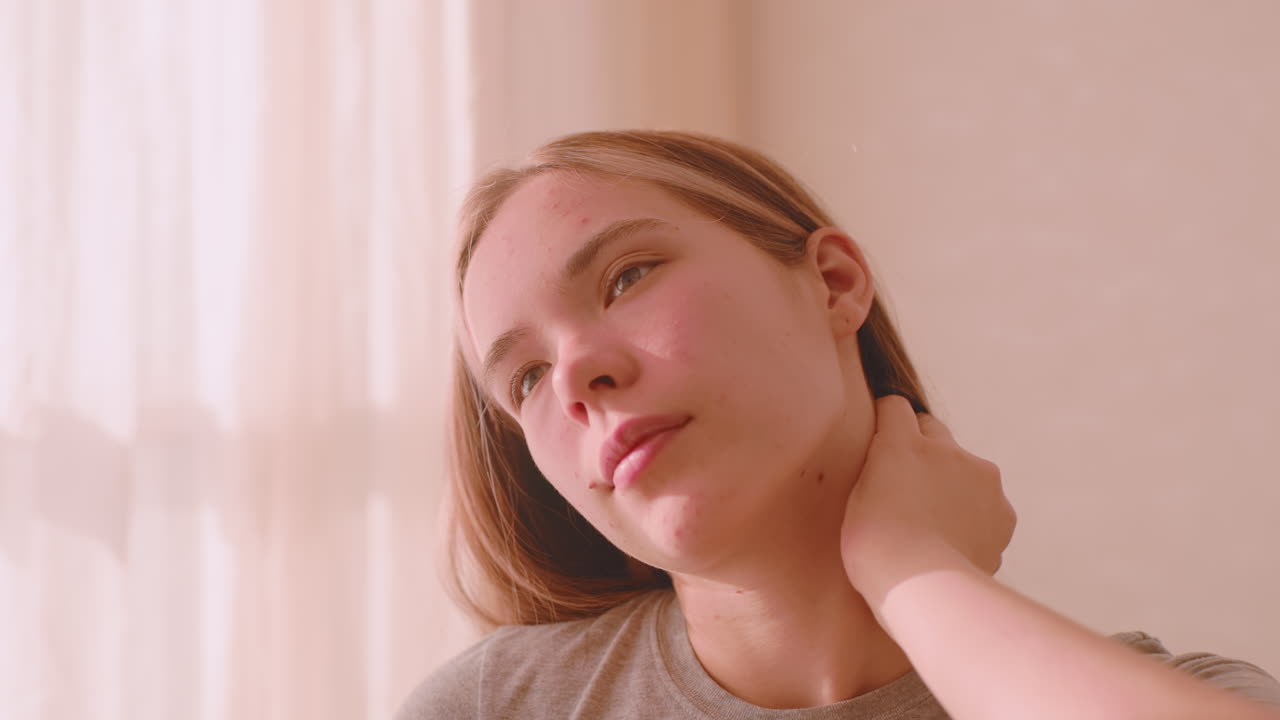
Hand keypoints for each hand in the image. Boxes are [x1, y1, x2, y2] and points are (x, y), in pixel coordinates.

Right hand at [840, 395, 1015, 608]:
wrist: (924, 589)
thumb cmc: (874, 550)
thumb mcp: (855, 501)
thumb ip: (876, 471)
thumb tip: (891, 467)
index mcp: (901, 444)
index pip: (895, 407)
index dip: (887, 421)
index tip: (880, 440)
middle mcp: (947, 450)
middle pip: (933, 430)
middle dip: (922, 449)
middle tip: (906, 486)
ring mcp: (981, 478)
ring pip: (963, 468)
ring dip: (950, 483)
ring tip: (932, 524)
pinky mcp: (1003, 510)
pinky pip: (986, 502)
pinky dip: (973, 514)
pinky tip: (954, 542)